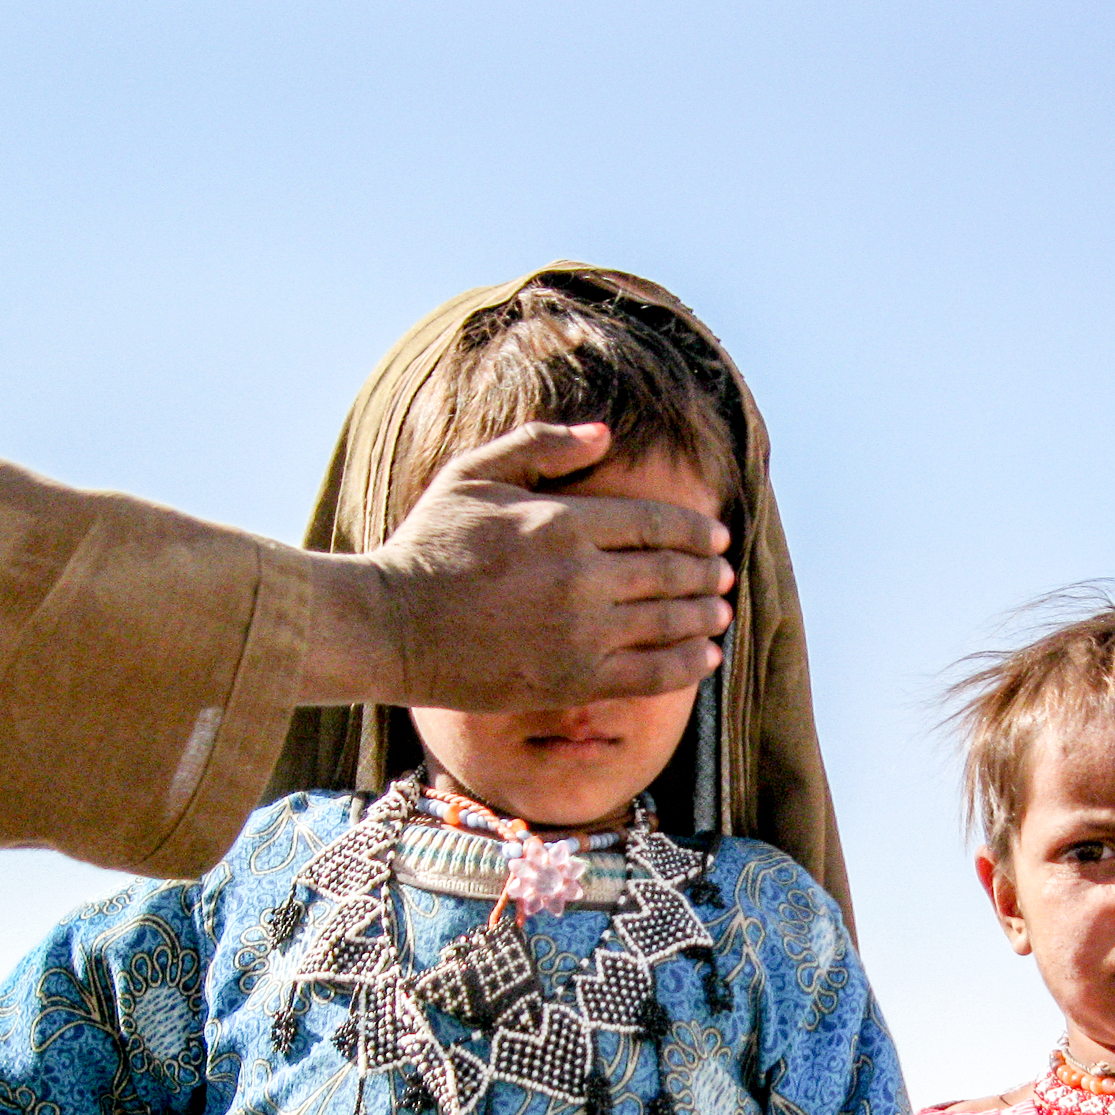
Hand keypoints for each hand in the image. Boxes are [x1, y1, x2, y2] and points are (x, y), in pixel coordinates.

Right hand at [300, 422, 735, 709]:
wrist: (389, 625)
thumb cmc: (428, 545)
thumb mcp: (474, 474)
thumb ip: (540, 446)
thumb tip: (604, 435)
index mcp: (563, 520)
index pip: (654, 522)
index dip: (695, 530)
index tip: (716, 537)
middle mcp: (581, 576)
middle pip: (670, 572)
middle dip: (708, 573)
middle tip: (725, 576)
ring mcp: (580, 632)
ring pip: (669, 623)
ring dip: (705, 617)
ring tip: (720, 614)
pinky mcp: (572, 680)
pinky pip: (651, 674)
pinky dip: (687, 665)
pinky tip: (706, 659)